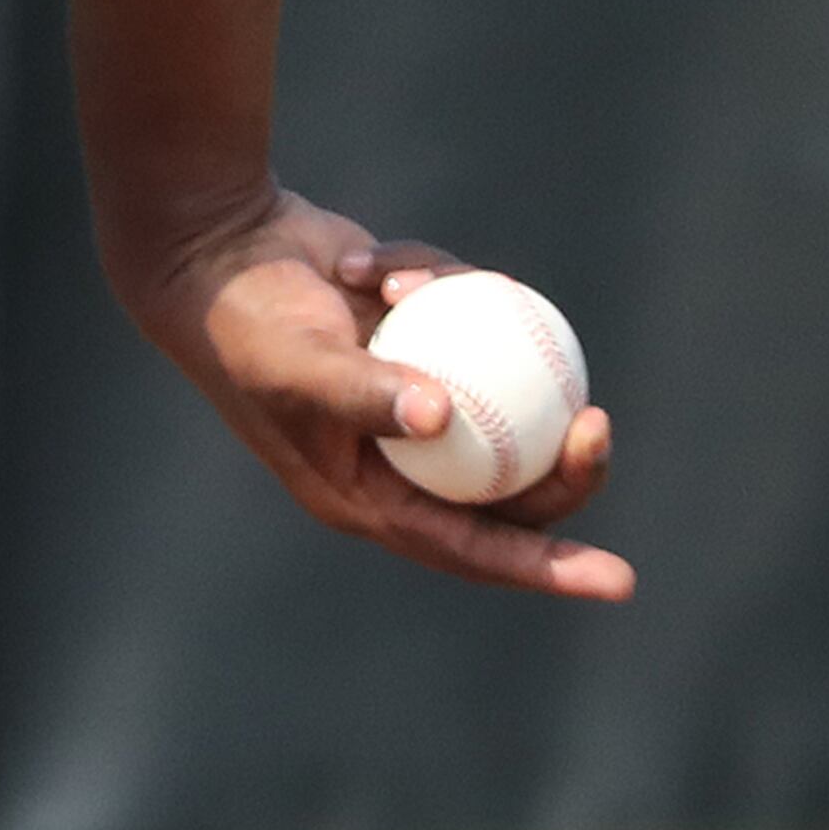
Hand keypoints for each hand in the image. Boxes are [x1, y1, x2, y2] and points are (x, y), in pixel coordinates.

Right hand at [117, 187, 632, 601]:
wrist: (209, 249)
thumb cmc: (244, 323)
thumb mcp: (297, 365)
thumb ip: (363, 392)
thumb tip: (440, 417)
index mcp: (367, 494)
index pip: (471, 546)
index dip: (547, 569)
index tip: (619, 580)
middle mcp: (397, 457)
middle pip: (508, 483)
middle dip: (563, 464)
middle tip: (596, 420)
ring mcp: (413, 399)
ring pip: (499, 394)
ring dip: (484, 345)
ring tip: (468, 297)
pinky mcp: (421, 341)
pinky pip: (471, 324)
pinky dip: (435, 286)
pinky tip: (373, 265)